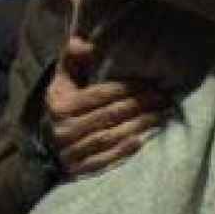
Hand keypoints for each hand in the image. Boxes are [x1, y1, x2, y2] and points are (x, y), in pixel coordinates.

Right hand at [45, 35, 168, 175]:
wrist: (48, 147)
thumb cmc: (66, 106)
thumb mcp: (64, 81)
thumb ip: (72, 59)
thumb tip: (83, 43)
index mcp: (59, 106)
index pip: (101, 95)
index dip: (129, 88)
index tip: (154, 83)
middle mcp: (62, 130)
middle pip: (110, 115)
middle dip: (141, 105)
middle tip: (165, 98)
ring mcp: (69, 153)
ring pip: (110, 137)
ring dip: (140, 126)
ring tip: (163, 116)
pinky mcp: (78, 170)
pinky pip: (105, 160)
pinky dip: (126, 150)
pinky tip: (145, 139)